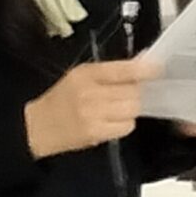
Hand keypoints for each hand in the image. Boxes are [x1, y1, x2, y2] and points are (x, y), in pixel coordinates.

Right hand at [24, 56, 157, 158]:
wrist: (37, 127)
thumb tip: (143, 63)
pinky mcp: (96, 133)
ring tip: (118, 109)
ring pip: (132, 109)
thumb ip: (111, 72)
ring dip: (132, 109)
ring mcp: (94, 114)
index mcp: (86, 74)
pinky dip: (125, 124)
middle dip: (137, 93)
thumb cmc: (62, 99)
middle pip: (132, 92)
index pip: (121, 69)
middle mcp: (90, 92)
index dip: (143, 70)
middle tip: (132, 94)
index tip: (158, 68)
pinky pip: (126, 126)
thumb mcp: (80, 77)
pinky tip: (113, 122)